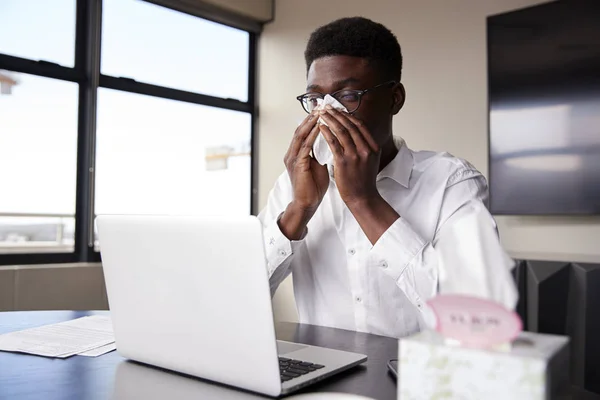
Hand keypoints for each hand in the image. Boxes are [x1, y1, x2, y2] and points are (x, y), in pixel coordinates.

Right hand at [279, 112, 329, 239]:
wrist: (307, 203)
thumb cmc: (313, 187)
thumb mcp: (318, 166)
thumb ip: (321, 154)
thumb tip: (332, 143)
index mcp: (296, 153)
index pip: (303, 132)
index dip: (312, 120)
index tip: (323, 110)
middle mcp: (291, 153)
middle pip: (300, 129)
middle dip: (311, 117)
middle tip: (321, 105)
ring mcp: (293, 158)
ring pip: (301, 134)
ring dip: (312, 122)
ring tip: (321, 111)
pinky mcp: (297, 164)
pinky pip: (306, 145)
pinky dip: (313, 135)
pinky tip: (321, 127)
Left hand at [317, 107, 400, 244]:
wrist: (362, 198)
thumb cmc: (363, 181)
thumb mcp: (370, 161)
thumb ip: (365, 147)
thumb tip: (357, 134)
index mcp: (373, 147)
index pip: (360, 125)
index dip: (348, 116)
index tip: (339, 110)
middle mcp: (366, 148)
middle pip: (350, 125)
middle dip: (337, 114)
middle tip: (327, 107)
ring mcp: (355, 155)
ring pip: (341, 131)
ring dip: (330, 120)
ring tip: (322, 114)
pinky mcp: (344, 162)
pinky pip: (333, 142)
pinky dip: (326, 132)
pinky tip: (320, 127)